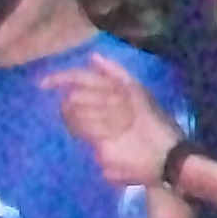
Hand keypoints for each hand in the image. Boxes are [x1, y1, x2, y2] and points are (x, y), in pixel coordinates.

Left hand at [45, 56, 180, 187]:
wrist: (173, 160)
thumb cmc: (159, 126)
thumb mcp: (142, 95)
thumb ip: (117, 74)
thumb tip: (93, 57)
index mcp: (122, 92)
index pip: (82, 80)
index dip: (60, 79)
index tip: (43, 84)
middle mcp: (113, 109)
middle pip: (73, 103)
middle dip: (67, 109)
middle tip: (71, 115)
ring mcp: (106, 133)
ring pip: (76, 125)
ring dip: (77, 127)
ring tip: (91, 132)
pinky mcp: (104, 154)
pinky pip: (90, 148)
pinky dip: (96, 148)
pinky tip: (109, 152)